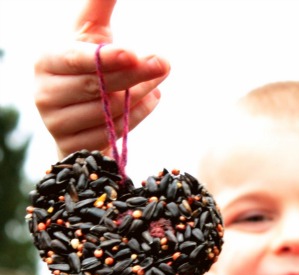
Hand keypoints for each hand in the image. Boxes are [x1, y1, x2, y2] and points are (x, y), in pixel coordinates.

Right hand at [34, 0, 169, 157]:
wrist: (79, 112)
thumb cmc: (87, 67)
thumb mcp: (90, 36)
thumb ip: (97, 8)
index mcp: (46, 62)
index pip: (75, 59)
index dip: (105, 58)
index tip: (133, 54)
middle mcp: (45, 94)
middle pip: (97, 86)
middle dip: (135, 74)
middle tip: (164, 62)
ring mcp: (57, 125)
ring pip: (110, 110)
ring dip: (141, 93)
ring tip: (156, 81)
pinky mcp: (75, 148)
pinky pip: (115, 133)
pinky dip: (140, 114)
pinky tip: (151, 98)